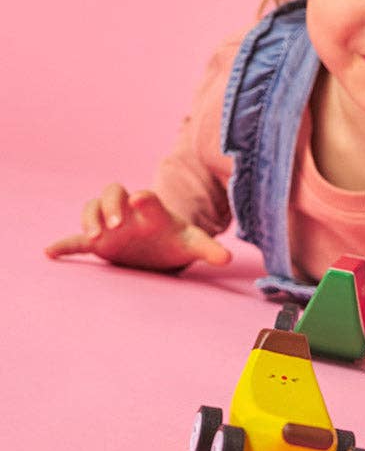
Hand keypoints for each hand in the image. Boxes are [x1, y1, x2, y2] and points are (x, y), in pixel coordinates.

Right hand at [45, 183, 231, 270]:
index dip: (143, 198)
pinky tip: (50, 253)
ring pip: (91, 208)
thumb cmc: (176, 240)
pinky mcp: (99, 242)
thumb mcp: (193, 244)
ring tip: (93, 236)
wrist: (161, 247)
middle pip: (112, 192)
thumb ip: (209, 249)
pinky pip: (77, 239)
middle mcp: (128, 212)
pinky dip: (65, 245)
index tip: (139, 200)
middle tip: (114, 224)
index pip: (147, 197)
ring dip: (89, 217)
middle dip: (110, 204)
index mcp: (153, 210)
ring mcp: (111, 225)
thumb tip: (227, 258)